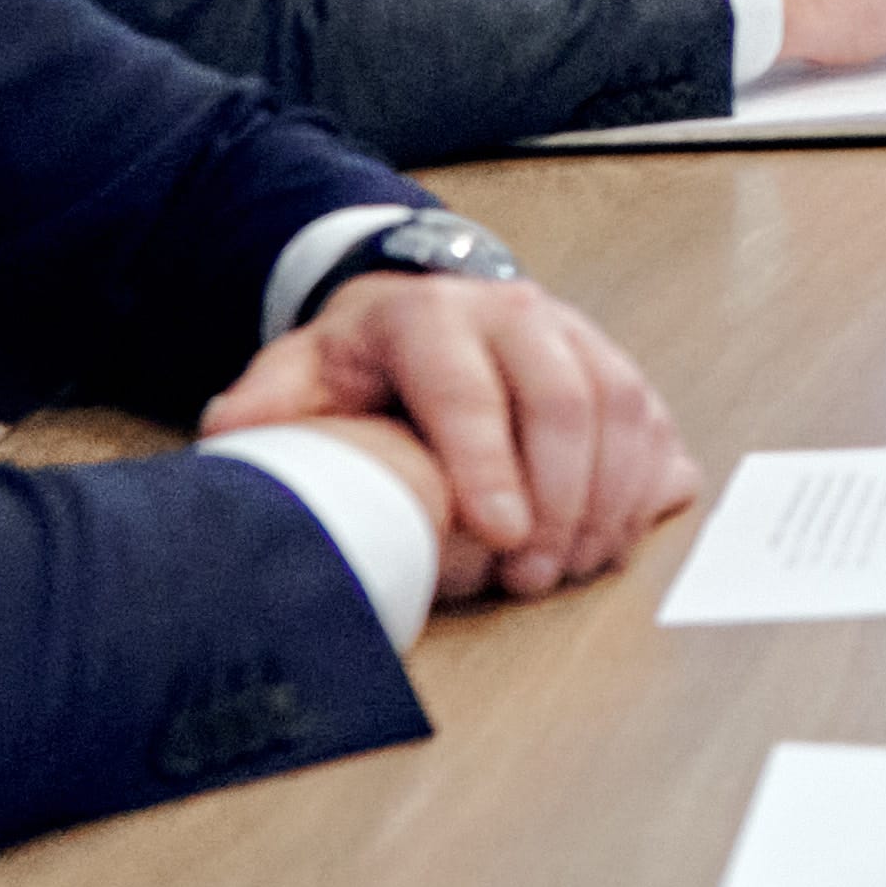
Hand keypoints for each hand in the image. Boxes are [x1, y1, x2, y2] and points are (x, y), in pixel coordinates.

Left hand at [205, 271, 694, 606]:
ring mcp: (576, 336)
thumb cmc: (363, 363)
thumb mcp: (300, 371)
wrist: (425, 312)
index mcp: (431, 314)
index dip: (488, 464)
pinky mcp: (616, 366)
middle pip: (564, 397)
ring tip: (573, 569)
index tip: (499, 535)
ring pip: (621, 407)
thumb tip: (232, 431)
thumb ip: (268, 403)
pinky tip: (614, 539)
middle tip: (534, 575)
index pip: (468, 388)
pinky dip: (645, 485)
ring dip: (608, 499)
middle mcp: (515, 312)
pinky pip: (653, 420)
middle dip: (560, 497)